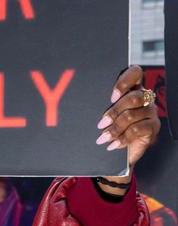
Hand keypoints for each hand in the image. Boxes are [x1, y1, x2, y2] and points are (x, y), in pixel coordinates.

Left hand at [95, 65, 160, 193]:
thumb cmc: (108, 127)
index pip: (135, 73)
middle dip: (113, 112)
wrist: (122, 151)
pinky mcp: (153, 126)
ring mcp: (150, 111)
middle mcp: (144, 97)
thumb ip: (99, 104)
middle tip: (100, 124)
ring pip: (132, 115)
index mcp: (132, 88)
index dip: (124, 82)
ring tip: (102, 138)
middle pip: (133, 97)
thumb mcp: (103, 114)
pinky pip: (136, 130)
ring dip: (114, 128)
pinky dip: (121, 139)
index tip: (111, 97)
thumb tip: (75, 101)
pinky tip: (112, 145)